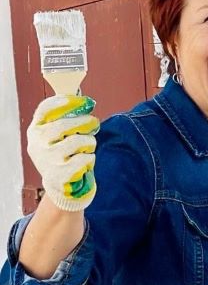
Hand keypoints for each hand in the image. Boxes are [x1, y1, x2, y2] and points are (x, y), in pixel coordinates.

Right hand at [27, 95, 99, 210]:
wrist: (59, 184)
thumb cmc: (62, 152)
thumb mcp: (57, 135)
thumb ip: (66, 118)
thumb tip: (86, 102)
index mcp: (35, 130)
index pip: (45, 109)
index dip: (65, 102)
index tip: (84, 101)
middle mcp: (37, 144)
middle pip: (64, 124)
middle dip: (85, 121)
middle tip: (94, 122)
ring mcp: (47, 160)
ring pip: (78, 141)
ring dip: (89, 142)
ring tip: (88, 146)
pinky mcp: (59, 175)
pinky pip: (84, 159)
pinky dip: (90, 158)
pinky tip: (85, 161)